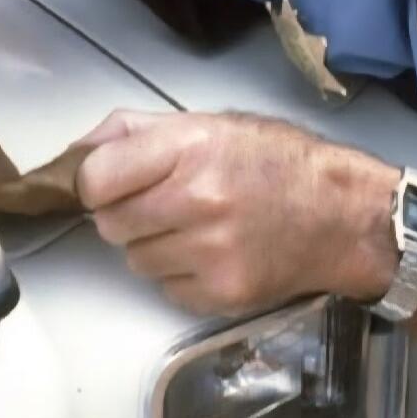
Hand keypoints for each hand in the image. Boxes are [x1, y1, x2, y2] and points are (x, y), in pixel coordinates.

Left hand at [75, 110, 395, 315]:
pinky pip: (165, 289)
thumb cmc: (274, 161)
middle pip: (109, 223)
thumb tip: (76, 152)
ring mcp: (210, 253)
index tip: (110, 182)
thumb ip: (134, 130)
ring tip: (192, 225)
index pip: (95, 179)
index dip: (95, 182)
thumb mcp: (207, 123)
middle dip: (125, 213)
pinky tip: (210, 252)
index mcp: (189, 148)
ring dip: (151, 245)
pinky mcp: (221, 294)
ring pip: (134, 260)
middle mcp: (197, 200)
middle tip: (159, 202)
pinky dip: (179, 274)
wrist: (341, 215)